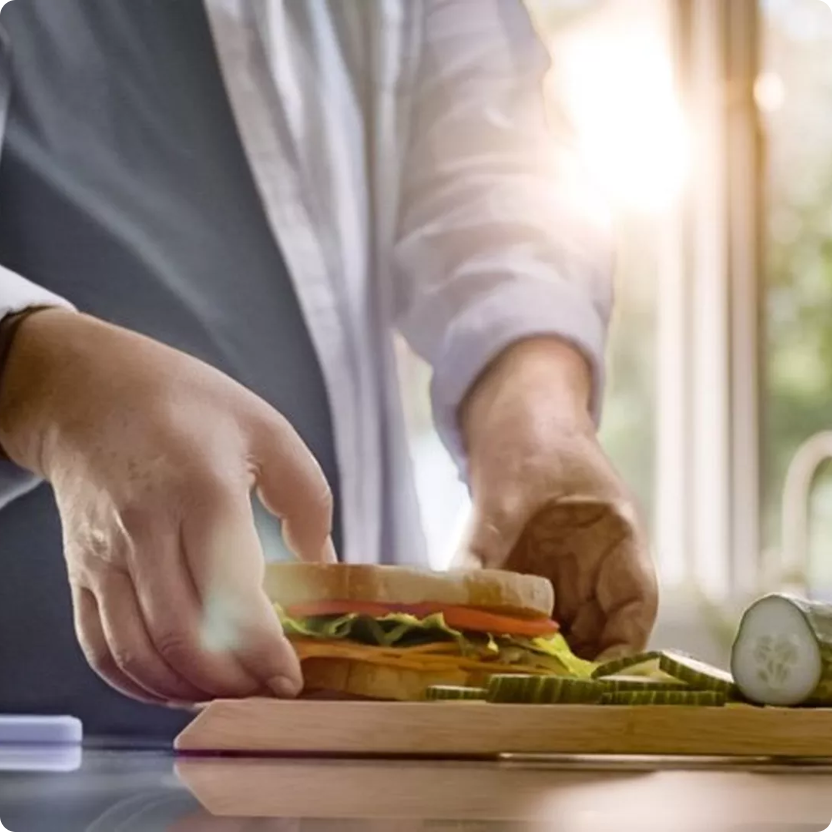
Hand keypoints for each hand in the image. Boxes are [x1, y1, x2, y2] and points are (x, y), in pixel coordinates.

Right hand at [0, 309, 334, 704]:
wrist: (91, 390)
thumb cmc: (187, 403)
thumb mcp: (267, 430)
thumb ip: (306, 500)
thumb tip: (324, 568)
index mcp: (202, 491)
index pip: (229, 597)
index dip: (262, 652)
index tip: (292, 677)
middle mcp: (144, 530)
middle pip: (182, 639)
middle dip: (233, 684)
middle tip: (270, 690)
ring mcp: (103, 556)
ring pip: (138, 654)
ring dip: (190, 690)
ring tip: (233, 692)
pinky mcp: (80, 571)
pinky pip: (101, 648)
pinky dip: (139, 682)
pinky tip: (178, 683)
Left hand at [454, 337, 657, 660]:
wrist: (514, 410)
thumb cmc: (530, 436)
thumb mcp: (509, 488)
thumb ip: (485, 544)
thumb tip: (454, 593)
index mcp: (616, 535)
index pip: (637, 602)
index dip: (625, 647)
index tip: (593, 680)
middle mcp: (596, 562)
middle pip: (598, 628)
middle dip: (571, 663)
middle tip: (529, 689)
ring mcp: (566, 569)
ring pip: (563, 627)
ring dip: (538, 654)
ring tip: (503, 678)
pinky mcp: (532, 570)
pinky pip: (527, 611)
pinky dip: (510, 632)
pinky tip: (484, 648)